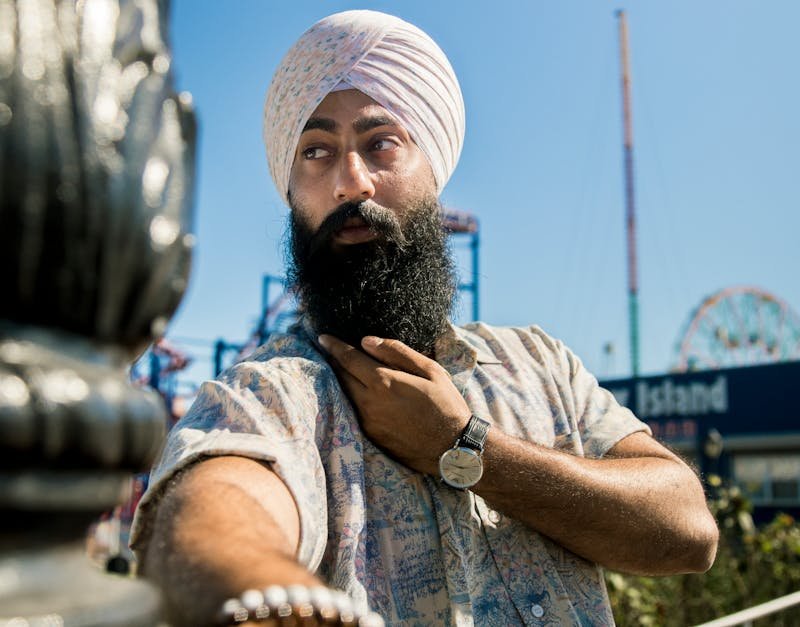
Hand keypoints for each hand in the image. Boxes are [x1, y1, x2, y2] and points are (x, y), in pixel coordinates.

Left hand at [318, 334, 470, 474]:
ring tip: (338, 367)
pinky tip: (356, 390)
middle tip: (326, 349)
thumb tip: (366, 341)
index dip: (333, 346)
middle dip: (332, 361)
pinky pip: (354, 411)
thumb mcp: (430, 370)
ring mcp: (368, 422)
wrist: (454, 448)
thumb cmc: (446, 405)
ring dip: (339, 379)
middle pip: (341, 376)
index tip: (322, 337)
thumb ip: (397, 352)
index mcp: (384, 383)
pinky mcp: (371, 436)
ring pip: (345, 395)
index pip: (348, 359)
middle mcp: (370, 403)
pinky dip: (350, 397)